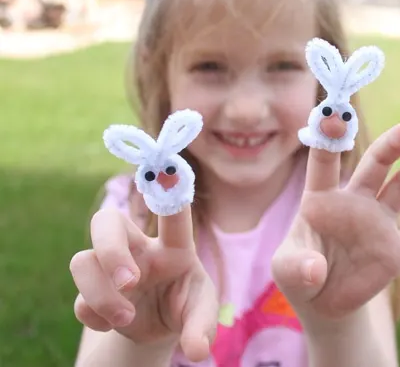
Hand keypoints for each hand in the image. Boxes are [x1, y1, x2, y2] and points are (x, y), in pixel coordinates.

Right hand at [69, 204, 218, 361]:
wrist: (162, 329)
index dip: (167, 189)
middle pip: (106, 222)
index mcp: (173, 246)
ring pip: (83, 261)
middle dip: (110, 250)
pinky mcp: (92, 294)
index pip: (172, 215)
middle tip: (129, 281)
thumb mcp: (201, 313)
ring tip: (127, 318)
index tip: (165, 169)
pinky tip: (114, 324)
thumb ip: (202, 327)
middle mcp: (138, 249)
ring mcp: (111, 269)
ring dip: (101, 293)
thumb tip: (198, 351)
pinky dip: (94, 314)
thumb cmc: (186, 305)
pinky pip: (79, 299)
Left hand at [271, 122, 399, 321]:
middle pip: (375, 164)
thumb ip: (296, 266)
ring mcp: (378, 222)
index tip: (335, 114)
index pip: (325, 160)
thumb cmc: (299, 272)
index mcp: (321, 198)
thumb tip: (315, 270)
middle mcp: (354, 201)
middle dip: (392, 146)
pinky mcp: (396, 248)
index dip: (330, 137)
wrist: (324, 301)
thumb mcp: (286, 270)